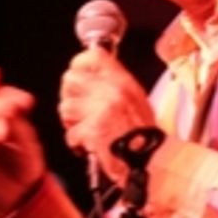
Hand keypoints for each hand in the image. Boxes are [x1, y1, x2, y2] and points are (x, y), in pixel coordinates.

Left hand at [58, 48, 155, 185]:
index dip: (78, 66)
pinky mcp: (93, 130)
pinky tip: (90, 146)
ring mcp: (102, 109)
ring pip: (65, 107)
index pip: (91, 57)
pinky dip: (77, 143)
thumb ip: (112, 86)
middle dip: (70, 97)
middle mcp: (112, 90)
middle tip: (79, 111)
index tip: (77, 76)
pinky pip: (71, 134)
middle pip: (69, 80)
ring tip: (87, 130)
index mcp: (122, 81)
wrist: (152, 160)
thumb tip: (88, 78)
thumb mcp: (134, 99)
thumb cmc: (144, 134)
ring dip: (72, 123)